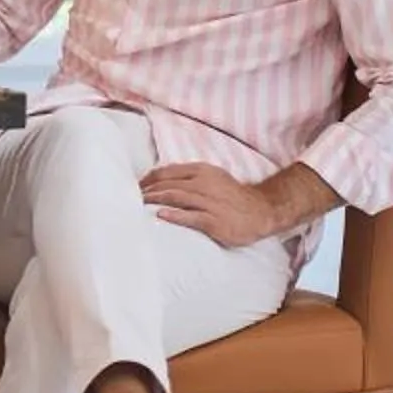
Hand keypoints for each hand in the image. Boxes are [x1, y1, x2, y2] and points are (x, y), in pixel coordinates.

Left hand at [141, 163, 280, 248]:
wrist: (260, 211)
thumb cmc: (232, 196)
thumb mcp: (212, 177)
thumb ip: (190, 177)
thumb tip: (162, 180)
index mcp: (202, 171)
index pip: (167, 172)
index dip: (149, 179)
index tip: (136, 186)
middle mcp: (204, 184)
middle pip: (168, 184)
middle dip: (148, 190)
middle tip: (131, 198)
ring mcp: (210, 203)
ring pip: (176, 198)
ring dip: (156, 200)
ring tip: (140, 204)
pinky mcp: (214, 221)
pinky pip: (191, 217)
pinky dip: (174, 215)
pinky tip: (160, 216)